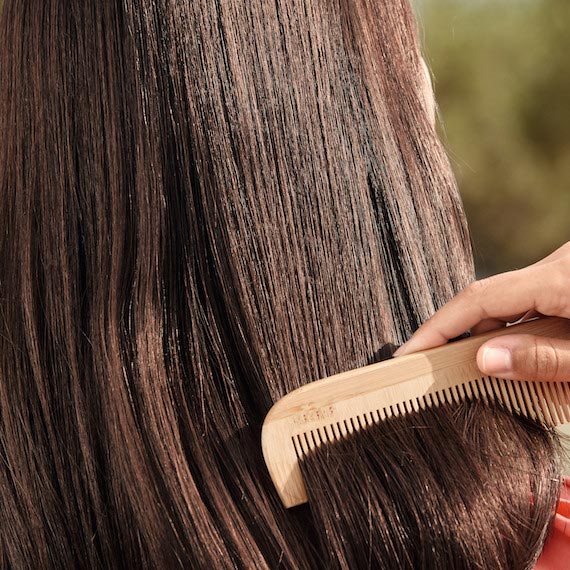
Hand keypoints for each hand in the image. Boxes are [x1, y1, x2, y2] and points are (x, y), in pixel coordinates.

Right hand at [393, 242, 569, 381]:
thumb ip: (544, 359)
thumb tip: (486, 359)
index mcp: (560, 278)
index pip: (479, 298)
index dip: (438, 328)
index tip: (409, 354)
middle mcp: (557, 266)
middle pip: (490, 301)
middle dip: (466, 339)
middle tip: (446, 377)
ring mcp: (563, 270)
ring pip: (510, 303)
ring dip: (497, 338)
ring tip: (497, 378)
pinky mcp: (568, 279)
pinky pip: (530, 303)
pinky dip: (520, 331)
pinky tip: (526, 358)